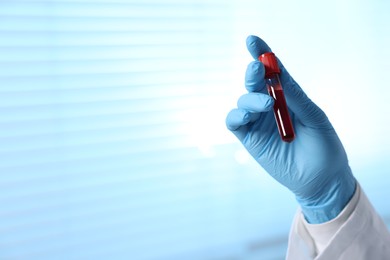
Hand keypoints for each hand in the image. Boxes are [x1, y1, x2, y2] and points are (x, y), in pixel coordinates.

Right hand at [226, 35, 355, 222]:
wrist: (320, 180)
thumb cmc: (323, 146)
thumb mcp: (315, 117)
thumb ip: (295, 97)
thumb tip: (278, 74)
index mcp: (288, 97)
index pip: (273, 72)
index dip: (262, 55)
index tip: (252, 41)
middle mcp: (270, 106)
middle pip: (254, 83)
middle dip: (254, 73)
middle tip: (258, 70)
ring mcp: (258, 122)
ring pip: (243, 101)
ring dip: (251, 99)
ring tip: (267, 106)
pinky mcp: (249, 138)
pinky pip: (234, 121)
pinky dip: (236, 115)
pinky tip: (247, 117)